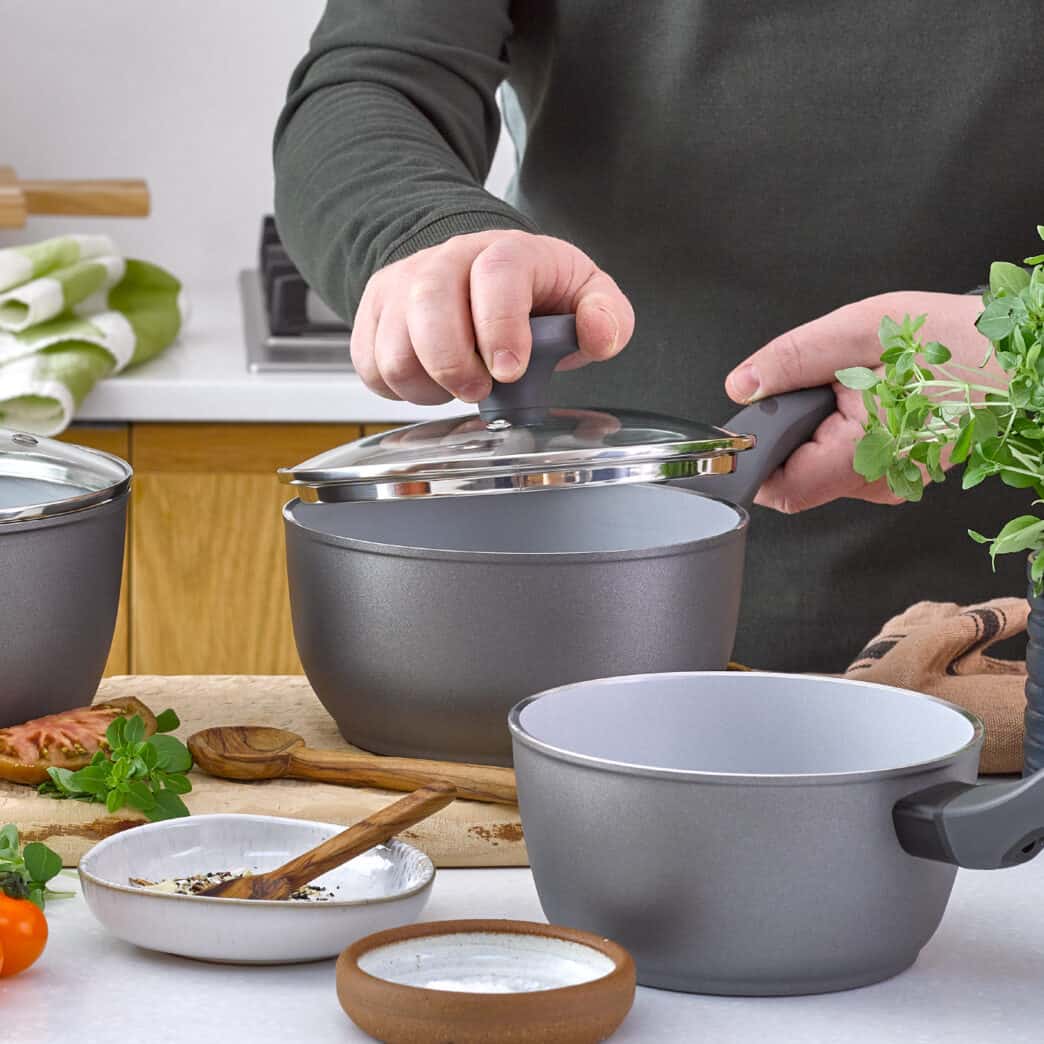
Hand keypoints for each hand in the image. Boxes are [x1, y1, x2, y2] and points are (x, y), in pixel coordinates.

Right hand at [351, 230, 634, 404]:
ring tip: (459, 384)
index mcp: (505, 252)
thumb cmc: (535, 292)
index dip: (499, 327)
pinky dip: (398, 388)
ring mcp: (403, 284)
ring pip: (393, 347)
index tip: (509, 371)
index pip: (495, 275)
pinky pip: (369, 364)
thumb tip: (600, 335)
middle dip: (453, 364)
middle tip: (479, 389)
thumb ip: (607, 314)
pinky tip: (430, 381)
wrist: (478, 272)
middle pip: (428, 305)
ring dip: (428, 385)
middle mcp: (447, 260)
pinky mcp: (374, 312)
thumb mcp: (584, 294)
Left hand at [724, 291, 998, 512]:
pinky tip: (875, 399)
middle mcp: (878, 482)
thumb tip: (743, 386)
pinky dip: (844, 428)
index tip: (755, 419)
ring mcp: (891, 482)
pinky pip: (848, 459)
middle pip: (794, 474)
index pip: (779, 487)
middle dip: (791, 427)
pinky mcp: (899, 474)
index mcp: (867, 454)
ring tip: (862, 386)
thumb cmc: (964, 342)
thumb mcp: (865, 330)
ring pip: (819, 466)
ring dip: (819, 425)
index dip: (754, 456)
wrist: (1024, 358)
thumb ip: (794, 360)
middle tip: (828, 383)